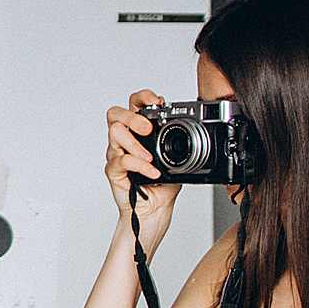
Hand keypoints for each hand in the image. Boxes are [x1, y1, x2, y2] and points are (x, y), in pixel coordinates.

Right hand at [106, 89, 180, 226]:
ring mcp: (117, 154)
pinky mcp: (114, 171)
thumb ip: (180, 143)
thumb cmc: (163, 185)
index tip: (157, 100)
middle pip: (115, 114)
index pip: (133, 105)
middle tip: (147, 128)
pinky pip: (122, 161)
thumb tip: (194, 130)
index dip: (142, 97)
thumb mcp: (177, 159)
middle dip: (132, 116)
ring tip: (149, 157)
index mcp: (138, 132)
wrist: (155, 210)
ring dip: (135, 143)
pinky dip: (139, 166)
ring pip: (115, 133)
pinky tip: (151, 172)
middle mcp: (125, 140)